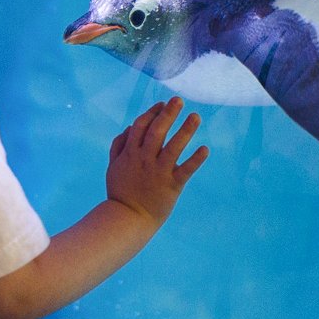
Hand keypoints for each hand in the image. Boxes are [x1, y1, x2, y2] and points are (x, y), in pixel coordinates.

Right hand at [105, 97, 208, 225]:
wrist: (127, 219)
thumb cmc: (120, 193)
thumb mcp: (113, 167)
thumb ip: (118, 146)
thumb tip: (128, 128)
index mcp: (130, 153)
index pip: (141, 126)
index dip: (152, 112)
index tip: (162, 104)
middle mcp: (144, 159)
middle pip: (157, 131)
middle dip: (168, 114)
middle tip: (179, 100)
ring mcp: (158, 172)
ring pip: (173, 147)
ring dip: (185, 130)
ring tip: (195, 117)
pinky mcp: (171, 185)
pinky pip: (185, 170)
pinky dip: (196, 159)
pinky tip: (205, 149)